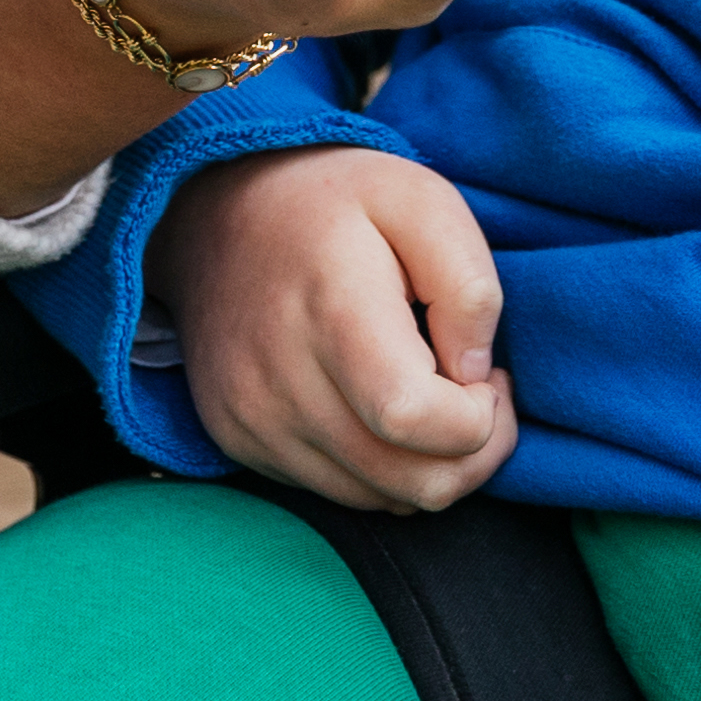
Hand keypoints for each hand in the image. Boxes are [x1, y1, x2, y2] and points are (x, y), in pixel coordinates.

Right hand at [148, 147, 514, 512]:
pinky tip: (379, 406)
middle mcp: (280, 380)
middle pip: (410, 482)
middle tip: (478, 395)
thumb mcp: (420, 200)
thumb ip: (469, 285)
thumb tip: (477, 375)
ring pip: (380, 501)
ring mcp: (252, 419)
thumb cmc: (333, 204)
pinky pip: (339, 492)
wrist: (212, 215)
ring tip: (428, 394)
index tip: (489, 377)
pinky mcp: (239, 440)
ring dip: (426, 464)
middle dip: (473, 455)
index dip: (480, 418)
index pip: (415, 417)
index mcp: (331, 311)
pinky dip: (379, 467)